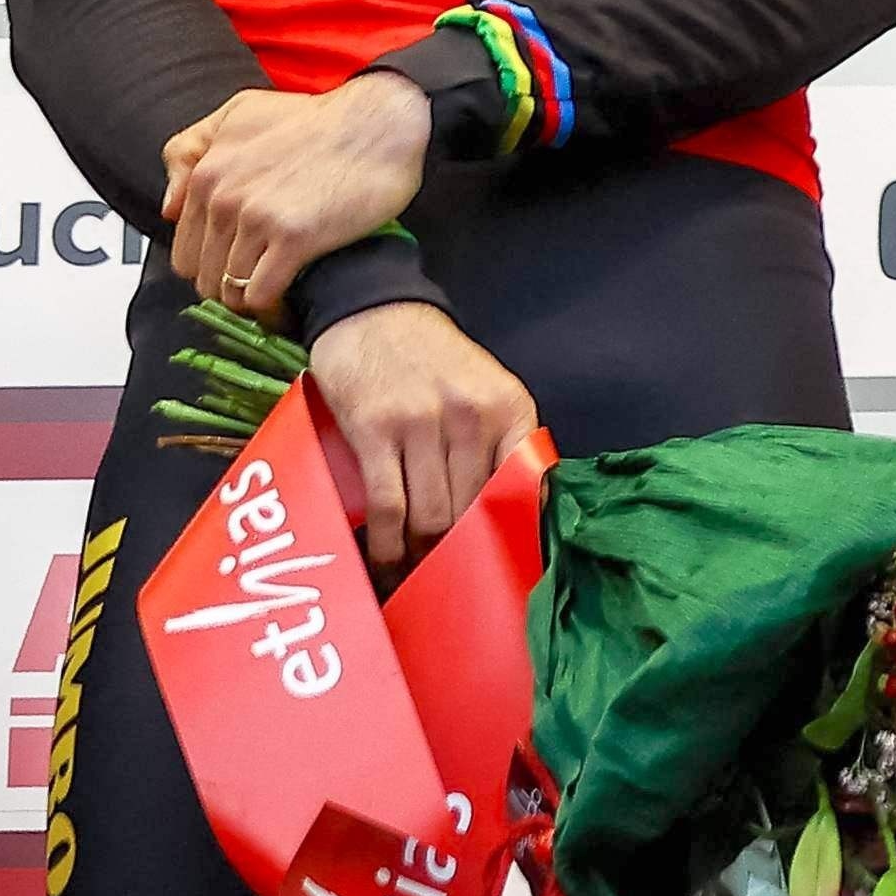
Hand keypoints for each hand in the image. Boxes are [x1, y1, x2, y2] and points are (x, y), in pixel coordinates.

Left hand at [161, 77, 432, 317]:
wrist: (383, 120)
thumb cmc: (321, 117)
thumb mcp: (241, 112)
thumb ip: (191, 148)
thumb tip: (169, 205)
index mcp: (207, 172)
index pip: (184, 249)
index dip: (212, 264)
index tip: (239, 267)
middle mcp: (223, 198)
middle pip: (204, 276)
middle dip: (229, 286)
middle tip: (262, 283)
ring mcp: (257, 219)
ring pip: (230, 291)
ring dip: (252, 302)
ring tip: (278, 298)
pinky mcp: (295, 238)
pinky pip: (261, 295)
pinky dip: (273, 309)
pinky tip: (291, 303)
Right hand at [307, 304, 532, 575]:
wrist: (375, 312)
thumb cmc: (432, 360)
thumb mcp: (486, 389)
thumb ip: (501, 441)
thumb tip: (512, 510)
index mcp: (510, 408)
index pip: (521, 485)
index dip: (507, 533)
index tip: (497, 566)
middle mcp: (472, 417)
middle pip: (471, 510)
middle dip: (458, 555)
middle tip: (447, 582)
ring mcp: (423, 423)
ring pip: (431, 514)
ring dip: (420, 557)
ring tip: (413, 579)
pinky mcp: (376, 432)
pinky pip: (389, 506)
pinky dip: (387, 544)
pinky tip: (384, 562)